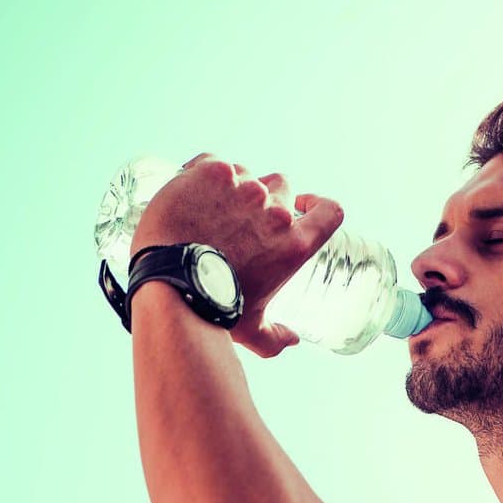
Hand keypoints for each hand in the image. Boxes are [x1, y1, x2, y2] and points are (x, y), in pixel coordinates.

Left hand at [130, 153, 343, 358]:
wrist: (172, 287)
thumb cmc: (214, 310)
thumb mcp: (251, 329)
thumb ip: (274, 338)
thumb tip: (291, 340)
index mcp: (294, 244)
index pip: (329, 212)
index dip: (318, 204)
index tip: (303, 205)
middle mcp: (275, 210)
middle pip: (282, 187)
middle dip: (265, 200)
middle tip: (238, 220)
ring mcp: (244, 186)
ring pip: (245, 174)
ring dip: (232, 187)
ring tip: (206, 214)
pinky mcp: (211, 171)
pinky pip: (212, 163)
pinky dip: (202, 175)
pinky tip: (189, 195)